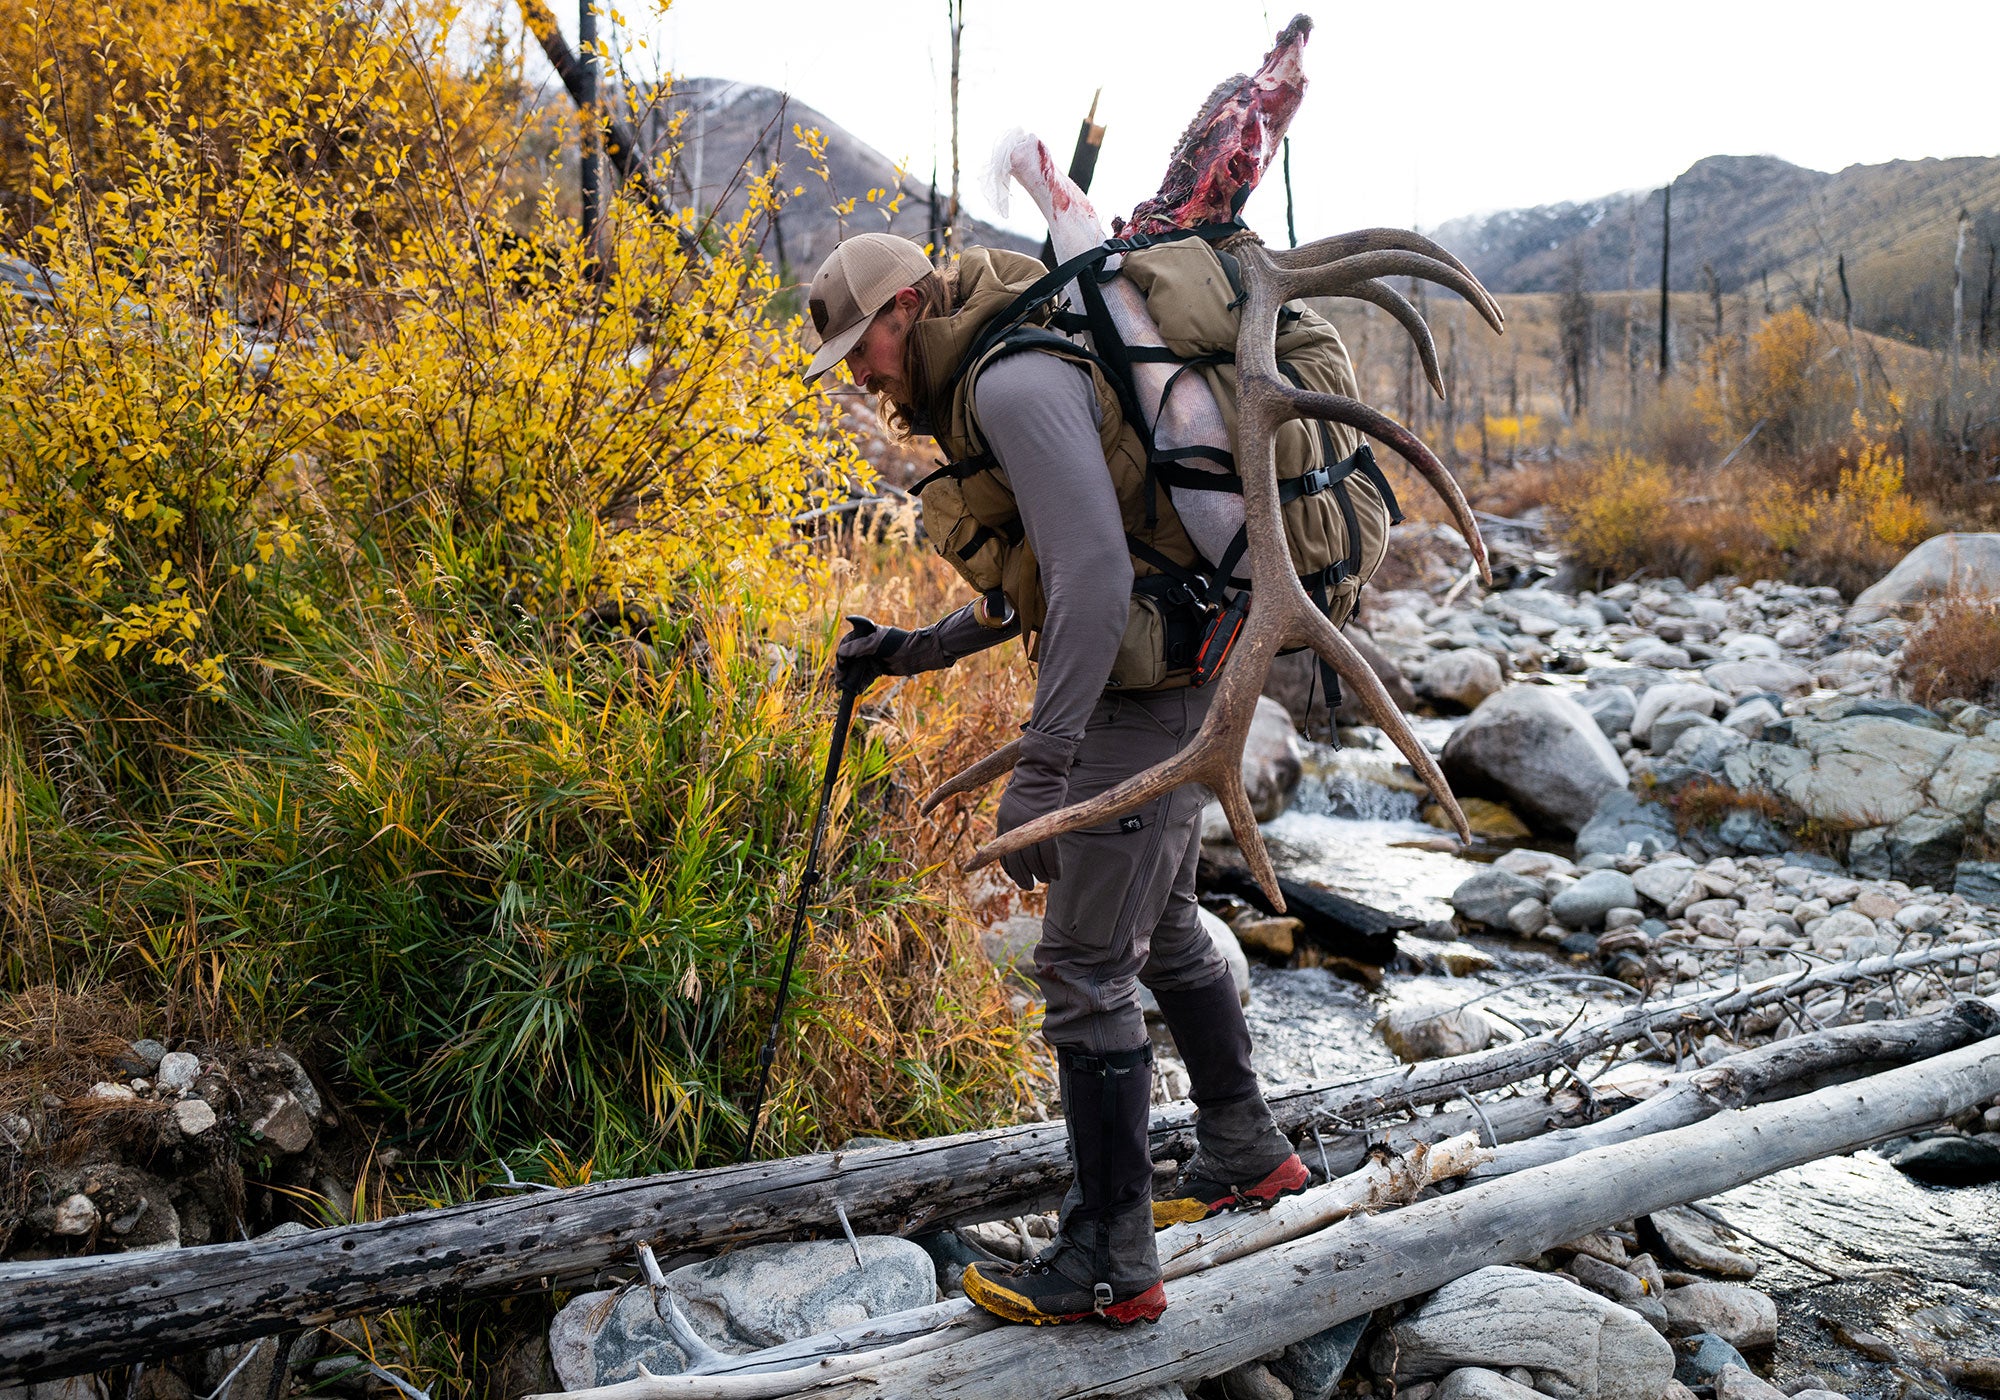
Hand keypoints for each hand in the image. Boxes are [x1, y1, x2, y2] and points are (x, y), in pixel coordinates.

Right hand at [833, 615, 909, 690]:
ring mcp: (872, 658)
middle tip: (839, 680)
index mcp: (865, 635)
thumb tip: (841, 653)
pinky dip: (860, 683)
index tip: (841, 665)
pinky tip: (856, 690)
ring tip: (844, 688)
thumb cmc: (897, 643)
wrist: (917, 655)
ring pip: (856, 669)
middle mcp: (866, 646)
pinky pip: (865, 677)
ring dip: (850, 678)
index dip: (841, 655)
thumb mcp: (876, 643)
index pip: (847, 643)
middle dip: (843, 669)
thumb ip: (858, 647)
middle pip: (849, 658)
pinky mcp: (877, 669)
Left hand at [996, 728, 1078, 889]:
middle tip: (1029, 886)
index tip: (1015, 877)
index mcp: (1003, 822)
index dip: (1009, 869)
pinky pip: (1050, 855)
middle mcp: (1012, 827)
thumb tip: (1018, 833)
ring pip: (1034, 861)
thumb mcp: (1014, 801)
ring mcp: (1029, 827)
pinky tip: (1056, 874)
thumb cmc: (1030, 780)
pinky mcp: (1046, 825)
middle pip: (1016, 861)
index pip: (1001, 853)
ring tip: (1046, 880)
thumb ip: (1015, 818)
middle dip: (1022, 877)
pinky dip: (1053, 868)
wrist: (1040, 766)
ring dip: (1040, 874)